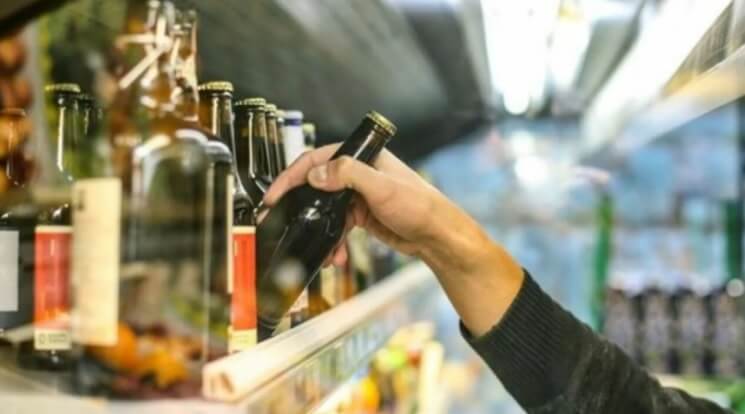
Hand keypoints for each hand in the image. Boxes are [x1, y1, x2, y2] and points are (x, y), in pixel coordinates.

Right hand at [264, 145, 523, 336]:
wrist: (438, 237)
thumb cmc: (420, 207)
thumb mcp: (383, 187)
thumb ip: (348, 175)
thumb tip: (316, 174)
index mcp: (363, 158)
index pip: (318, 159)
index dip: (293, 175)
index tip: (275, 194)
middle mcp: (359, 173)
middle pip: (317, 185)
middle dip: (300, 205)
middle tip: (282, 220)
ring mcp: (359, 195)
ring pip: (326, 210)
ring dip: (319, 229)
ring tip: (320, 248)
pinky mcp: (362, 215)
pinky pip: (337, 226)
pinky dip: (333, 241)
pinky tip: (335, 255)